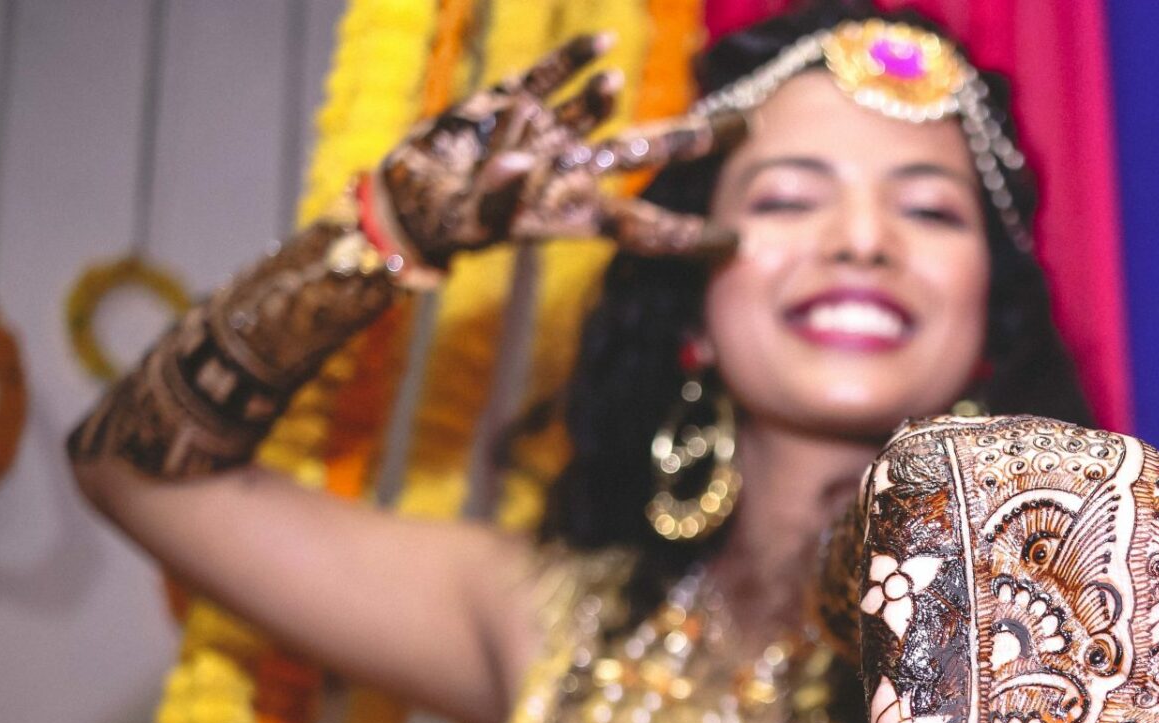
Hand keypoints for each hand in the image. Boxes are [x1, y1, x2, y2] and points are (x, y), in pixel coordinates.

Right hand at [376, 33, 742, 267]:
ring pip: (600, 114)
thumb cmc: (446, 223)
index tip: (740, 242)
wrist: (406, 202)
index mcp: (577, 214)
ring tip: (613, 77)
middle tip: (752, 123)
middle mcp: (574, 172)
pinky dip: (573, 61)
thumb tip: (517, 159)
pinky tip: (602, 43)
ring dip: (606, 97)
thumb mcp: (472, 219)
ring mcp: (548, 137)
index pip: (646, 228)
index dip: (693, 237)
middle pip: (649, 154)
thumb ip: (499, 191)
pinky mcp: (512, 105)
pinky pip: (550, 78)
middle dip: (699, 139)